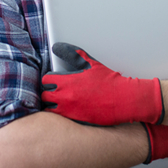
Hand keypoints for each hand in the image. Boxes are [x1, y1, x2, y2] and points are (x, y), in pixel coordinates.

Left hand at [41, 42, 163, 125]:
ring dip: (53, 104)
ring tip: (61, 100)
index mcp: (67, 81)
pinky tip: (69, 109)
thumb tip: (58, 47)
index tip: (55, 79)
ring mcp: (69, 110)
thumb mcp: (90, 63)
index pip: (46, 80)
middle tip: (58, 90)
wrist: (123, 100)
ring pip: (49, 108)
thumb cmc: (108, 81)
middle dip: (50, 91)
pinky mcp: (75, 120)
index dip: (50, 78)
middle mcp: (65, 96)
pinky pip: (59, 119)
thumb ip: (72, 54)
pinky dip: (60, 114)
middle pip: (45, 95)